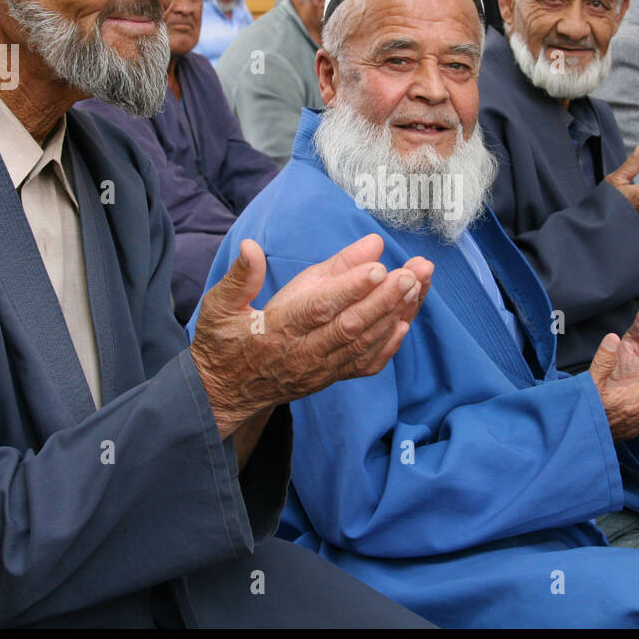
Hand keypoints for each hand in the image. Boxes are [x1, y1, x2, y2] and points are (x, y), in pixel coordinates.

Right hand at [192, 234, 433, 440]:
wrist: (226, 392)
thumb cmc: (223, 342)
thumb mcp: (219, 306)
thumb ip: (240, 276)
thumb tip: (253, 246)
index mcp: (275, 331)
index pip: (318, 309)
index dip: (349, 288)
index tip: (377, 267)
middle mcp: (303, 353)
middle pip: (351, 326)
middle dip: (386, 299)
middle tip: (412, 273)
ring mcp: (320, 369)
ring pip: (364, 343)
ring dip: (395, 314)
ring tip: (419, 284)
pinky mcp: (331, 377)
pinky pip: (365, 364)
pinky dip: (389, 346)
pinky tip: (407, 322)